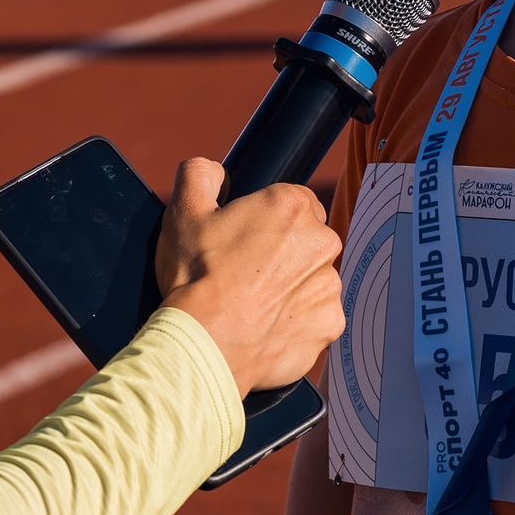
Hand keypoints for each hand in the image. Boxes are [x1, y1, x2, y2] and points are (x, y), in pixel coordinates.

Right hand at [155, 157, 343, 393]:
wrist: (205, 342)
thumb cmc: (195, 277)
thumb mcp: (184, 211)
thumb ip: (200, 174)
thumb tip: (215, 171)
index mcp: (292, 205)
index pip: (292, 202)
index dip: (265, 222)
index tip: (244, 243)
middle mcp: (322, 241)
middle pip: (306, 241)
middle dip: (283, 255)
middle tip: (244, 275)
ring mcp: (330, 286)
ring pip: (312, 280)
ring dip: (290, 289)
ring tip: (252, 306)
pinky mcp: (330, 324)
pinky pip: (316, 318)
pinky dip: (296, 323)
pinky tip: (265, 328)